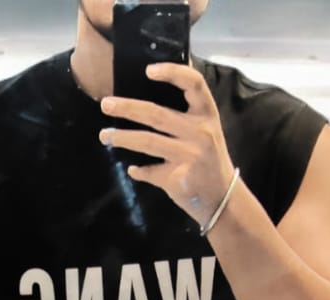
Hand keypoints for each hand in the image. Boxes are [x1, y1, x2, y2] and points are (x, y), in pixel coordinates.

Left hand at [99, 62, 237, 230]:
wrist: (223, 199)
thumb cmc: (210, 160)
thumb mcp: (207, 131)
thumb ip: (187, 114)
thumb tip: (148, 98)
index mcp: (207, 115)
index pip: (194, 84)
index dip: (172, 72)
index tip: (148, 71)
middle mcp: (200, 132)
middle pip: (157, 114)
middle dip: (127, 108)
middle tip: (106, 104)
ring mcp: (189, 156)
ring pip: (147, 142)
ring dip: (122, 137)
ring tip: (105, 135)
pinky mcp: (179, 178)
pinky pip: (151, 171)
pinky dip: (139, 171)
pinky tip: (132, 169)